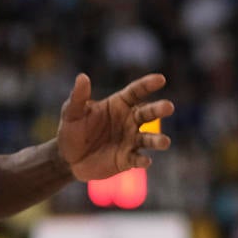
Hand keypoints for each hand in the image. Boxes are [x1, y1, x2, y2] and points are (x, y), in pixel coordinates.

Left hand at [56, 72, 173, 180]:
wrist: (68, 158)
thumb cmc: (72, 130)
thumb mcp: (71, 112)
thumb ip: (78, 96)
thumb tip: (82, 77)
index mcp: (119, 104)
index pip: (136, 92)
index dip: (148, 85)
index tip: (160, 79)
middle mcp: (129, 121)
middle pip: (148, 113)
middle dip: (159, 110)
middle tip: (169, 107)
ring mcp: (130, 140)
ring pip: (148, 139)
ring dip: (157, 140)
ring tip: (164, 142)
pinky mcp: (127, 159)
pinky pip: (137, 159)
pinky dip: (143, 160)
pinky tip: (146, 161)